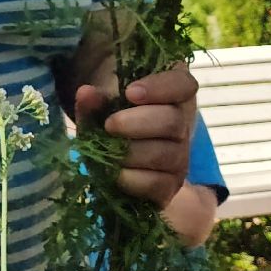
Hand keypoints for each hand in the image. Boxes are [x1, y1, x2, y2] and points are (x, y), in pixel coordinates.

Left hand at [75, 64, 196, 206]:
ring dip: (130, 152)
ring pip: (164, 154)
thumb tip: (87, 93)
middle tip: (109, 125)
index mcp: (173, 95)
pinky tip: (114, 172)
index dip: (160, 87)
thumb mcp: (102, 106)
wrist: (116, 158)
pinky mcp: (170, 185)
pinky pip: (157, 184)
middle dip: (136, 123)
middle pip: (172, 122)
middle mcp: (183, 125)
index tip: (130, 92)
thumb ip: (94, 99)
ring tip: (106, 150)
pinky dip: (131, 178)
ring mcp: (180, 157)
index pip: (182, 84)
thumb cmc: (114, 120)